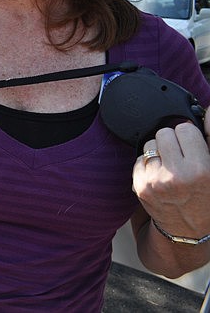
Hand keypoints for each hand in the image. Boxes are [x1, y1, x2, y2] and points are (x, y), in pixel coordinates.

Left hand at [133, 122, 209, 238]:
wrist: (188, 230)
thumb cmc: (205, 198)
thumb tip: (209, 110)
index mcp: (201, 170)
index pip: (185, 129)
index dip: (189, 135)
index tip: (192, 144)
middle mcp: (176, 176)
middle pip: (164, 133)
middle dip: (172, 140)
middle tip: (180, 155)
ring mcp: (155, 181)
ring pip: (149, 144)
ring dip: (159, 151)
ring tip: (171, 166)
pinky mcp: (140, 186)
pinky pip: (139, 159)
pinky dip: (148, 164)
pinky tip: (160, 175)